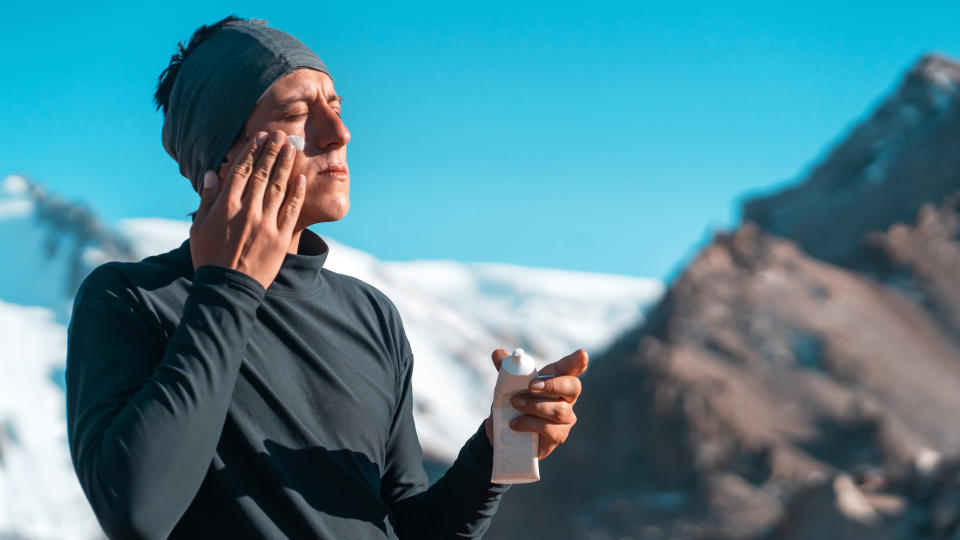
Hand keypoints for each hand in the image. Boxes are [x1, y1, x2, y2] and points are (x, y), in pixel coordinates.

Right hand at [189, 130, 305, 289]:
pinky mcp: (280, 238)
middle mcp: (248, 211)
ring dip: (285, 166)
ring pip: (278, 188)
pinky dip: (296, 193)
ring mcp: (266, 224)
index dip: (252, 152)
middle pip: (262, 174)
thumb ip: (207, 198)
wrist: (227, 287)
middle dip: (271, 152)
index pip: (242, 172)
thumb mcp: (199, 227)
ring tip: (291, 148)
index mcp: (227, 206)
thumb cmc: (209, 256)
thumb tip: (212, 173)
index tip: (260, 137)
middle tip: (280, 135)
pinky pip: (291, 211)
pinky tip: (300, 178)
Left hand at [484, 348, 587, 459]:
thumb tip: (498, 353)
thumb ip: (506, 370)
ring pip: (558, 410)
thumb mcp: (508, 387)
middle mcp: (566, 398)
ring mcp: (565, 418)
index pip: (571, 369)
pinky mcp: (559, 436)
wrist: (506, 433)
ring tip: (514, 403)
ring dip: (534, 405)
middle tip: (531, 386)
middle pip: (572, 387)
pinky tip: (514, 423)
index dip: (577, 362)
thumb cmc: (514, 405)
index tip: (581, 354)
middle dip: (553, 385)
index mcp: (556, 381)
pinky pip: (548, 429)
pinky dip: (529, 423)